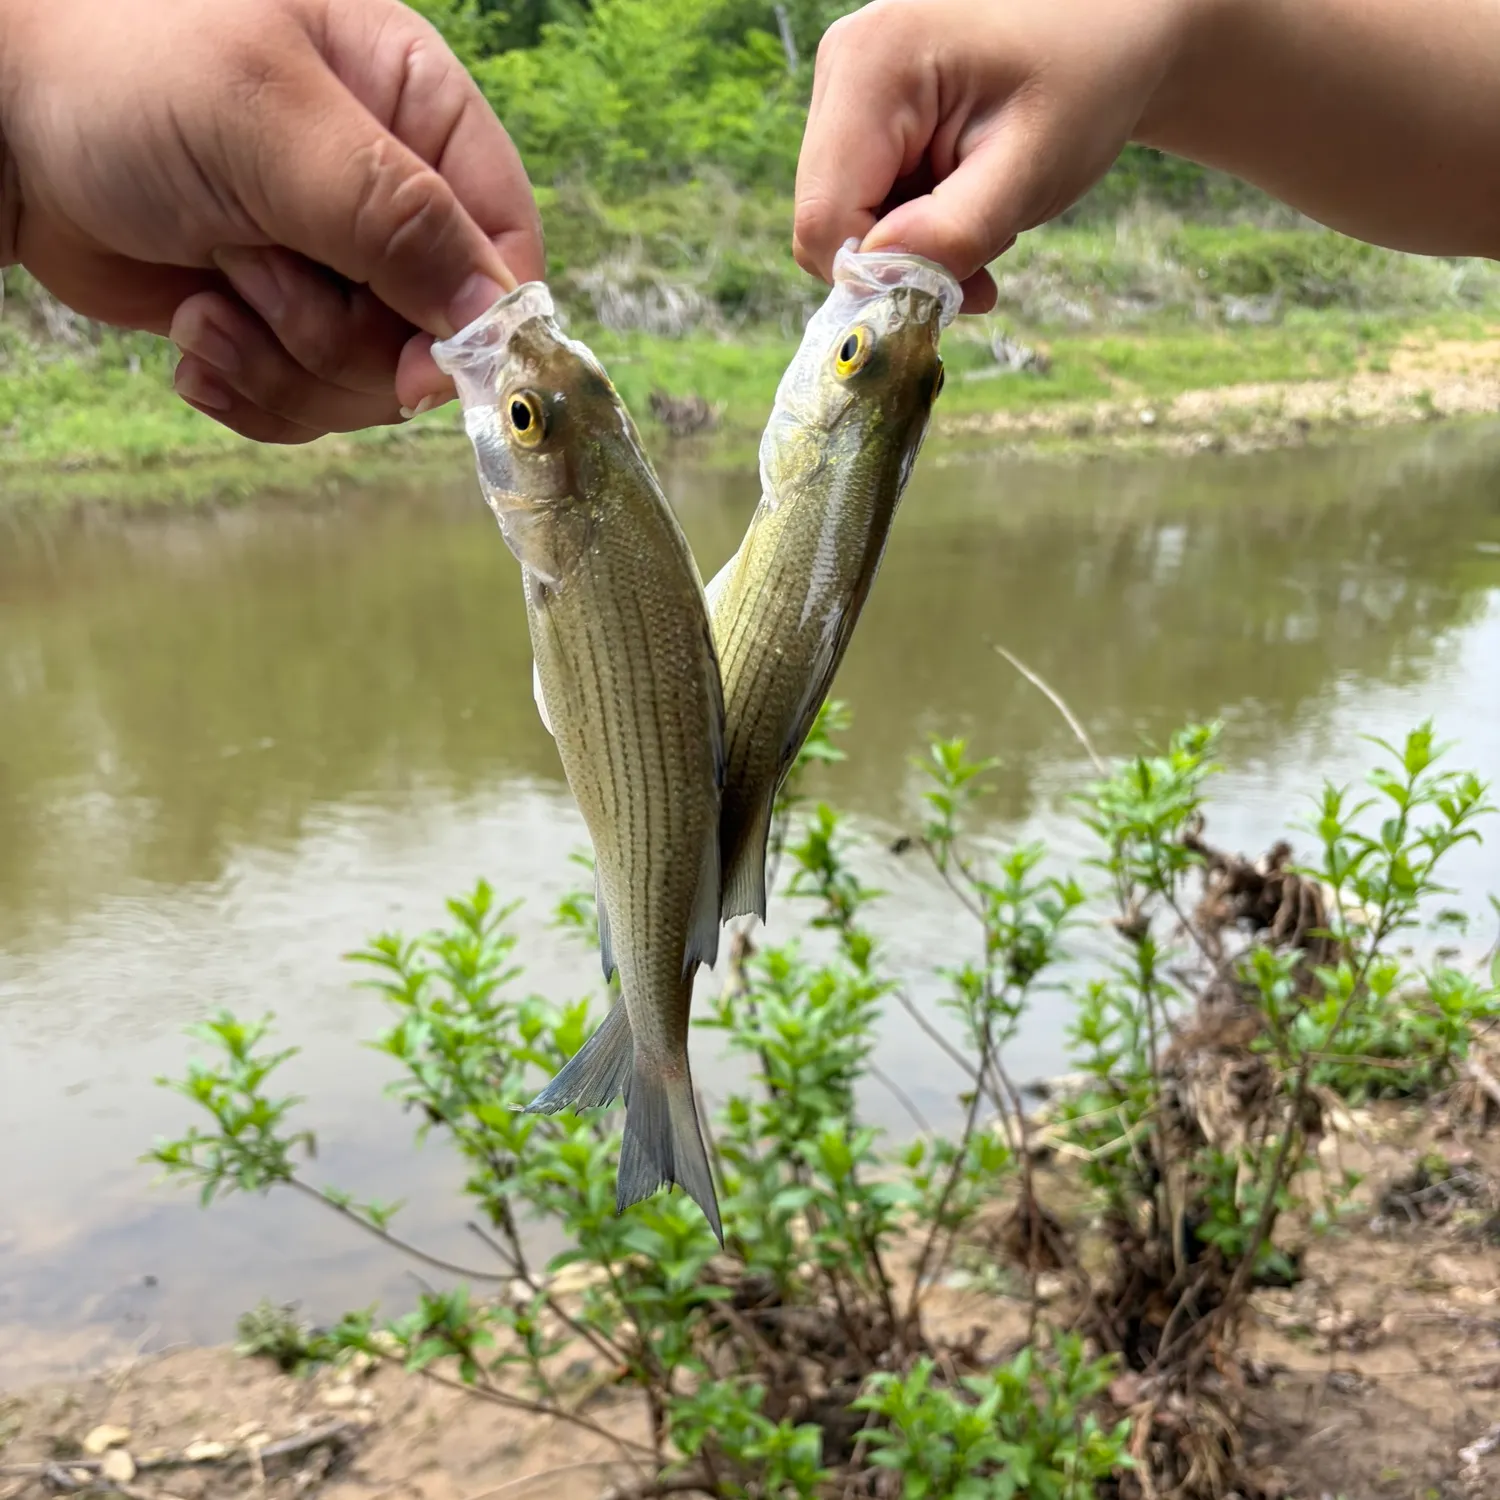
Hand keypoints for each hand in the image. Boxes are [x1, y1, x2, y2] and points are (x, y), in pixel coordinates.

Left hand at [0, 0, 543, 442]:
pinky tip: (196, 339)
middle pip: (435, 340)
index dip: (476, 328)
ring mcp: (333, 270)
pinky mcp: (277, 325)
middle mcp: (390, 200)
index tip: (415, 369)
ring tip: (211, 296)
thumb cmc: (119, 72)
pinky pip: (308, 407)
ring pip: (368, 386)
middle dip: (342, 340)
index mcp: (418, 114)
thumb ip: (399, 220)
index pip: (505, 248)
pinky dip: (250, 394)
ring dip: (283, 365)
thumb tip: (499, 326)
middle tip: (256, 277)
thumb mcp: (270, 122)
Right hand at [795, 0, 1499, 309]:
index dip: (871, 284)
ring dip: (922, 251)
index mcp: (871, 68)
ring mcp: (865, 87)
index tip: (946, 300)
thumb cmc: (1110, 63)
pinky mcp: (890, 108)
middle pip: (829, 223)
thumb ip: (944, 236)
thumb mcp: (1032, 167)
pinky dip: (929, 228)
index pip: (819, 223)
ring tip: (997, 240)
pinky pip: (880, 201)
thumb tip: (871, 299)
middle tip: (985, 270)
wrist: (1160, 3)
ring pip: (853, 220)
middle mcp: (850, 70)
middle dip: (899, 266)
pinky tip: (986, 218)